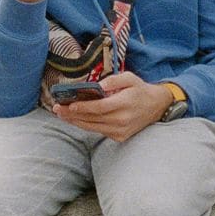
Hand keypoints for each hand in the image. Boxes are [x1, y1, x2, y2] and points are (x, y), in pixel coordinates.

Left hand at [53, 71, 170, 141]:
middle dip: (72, 114)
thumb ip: (113, 80)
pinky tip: (76, 120)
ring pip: (92, 127)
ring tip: (61, 115)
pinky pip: (98, 131)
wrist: (157, 107)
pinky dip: (86, 125)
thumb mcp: (130, 78)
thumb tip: (97, 86)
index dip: (82, 107)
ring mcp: (121, 131)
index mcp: (125, 103)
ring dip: (75, 121)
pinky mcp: (120, 137)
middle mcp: (122, 120)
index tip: (68, 104)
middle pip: (92, 119)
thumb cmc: (140, 90)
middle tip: (57, 109)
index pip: (99, 107)